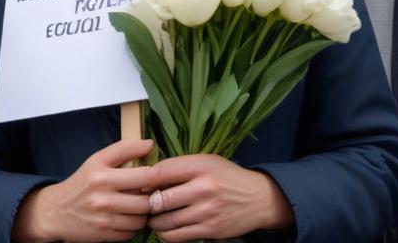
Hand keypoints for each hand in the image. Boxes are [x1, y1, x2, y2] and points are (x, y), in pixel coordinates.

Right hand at [11, 139, 154, 242]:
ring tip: (137, 206)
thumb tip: (150, 144)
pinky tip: (125, 217)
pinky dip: (132, 226)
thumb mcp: (97, 160)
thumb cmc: (82, 183)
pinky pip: (132, 232)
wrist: (55, 211)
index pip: (146, 175)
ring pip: (141, 218)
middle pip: (147, 200)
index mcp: (102, 174)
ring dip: (143, 214)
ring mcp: (103, 218)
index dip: (159, 176)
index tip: (158, 176)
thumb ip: (123, 149)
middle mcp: (102, 196)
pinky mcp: (104, 235)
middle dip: (151, 197)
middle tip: (148, 193)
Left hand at [147, 154, 292, 240]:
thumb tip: (147, 177)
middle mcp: (203, 188)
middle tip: (142, 205)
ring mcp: (206, 211)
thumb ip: (180, 167)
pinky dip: (166, 235)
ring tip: (153, 217)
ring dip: (154, 222)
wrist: (259, 198)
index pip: (161, 172)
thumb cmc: (228, 177)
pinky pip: (178, 237)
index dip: (144, 180)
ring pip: (165, 221)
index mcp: (200, 166)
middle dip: (146, 204)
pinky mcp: (210, 230)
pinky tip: (166, 229)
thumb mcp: (207, 162)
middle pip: (159, 200)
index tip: (138, 184)